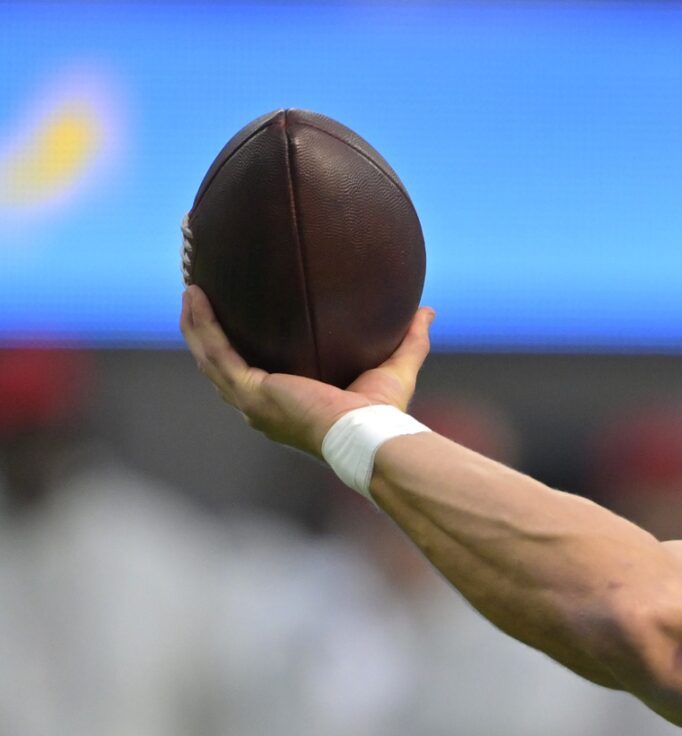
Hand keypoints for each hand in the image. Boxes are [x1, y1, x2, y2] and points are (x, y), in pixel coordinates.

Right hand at [179, 286, 433, 457]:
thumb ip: (409, 340)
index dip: (240, 350)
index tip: (234, 320)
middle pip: (222, 367)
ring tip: (191, 289)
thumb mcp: (395, 367)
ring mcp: (252, 403)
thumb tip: (426, 311)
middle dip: (207, 333)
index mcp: (287, 406)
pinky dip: (203, 325)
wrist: (372, 436)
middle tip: (200, 297)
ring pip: (210, 358)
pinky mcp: (251, 393)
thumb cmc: (384, 415)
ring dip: (195, 323)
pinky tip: (195, 297)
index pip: (254, 377)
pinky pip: (216, 353)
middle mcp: (262, 408)